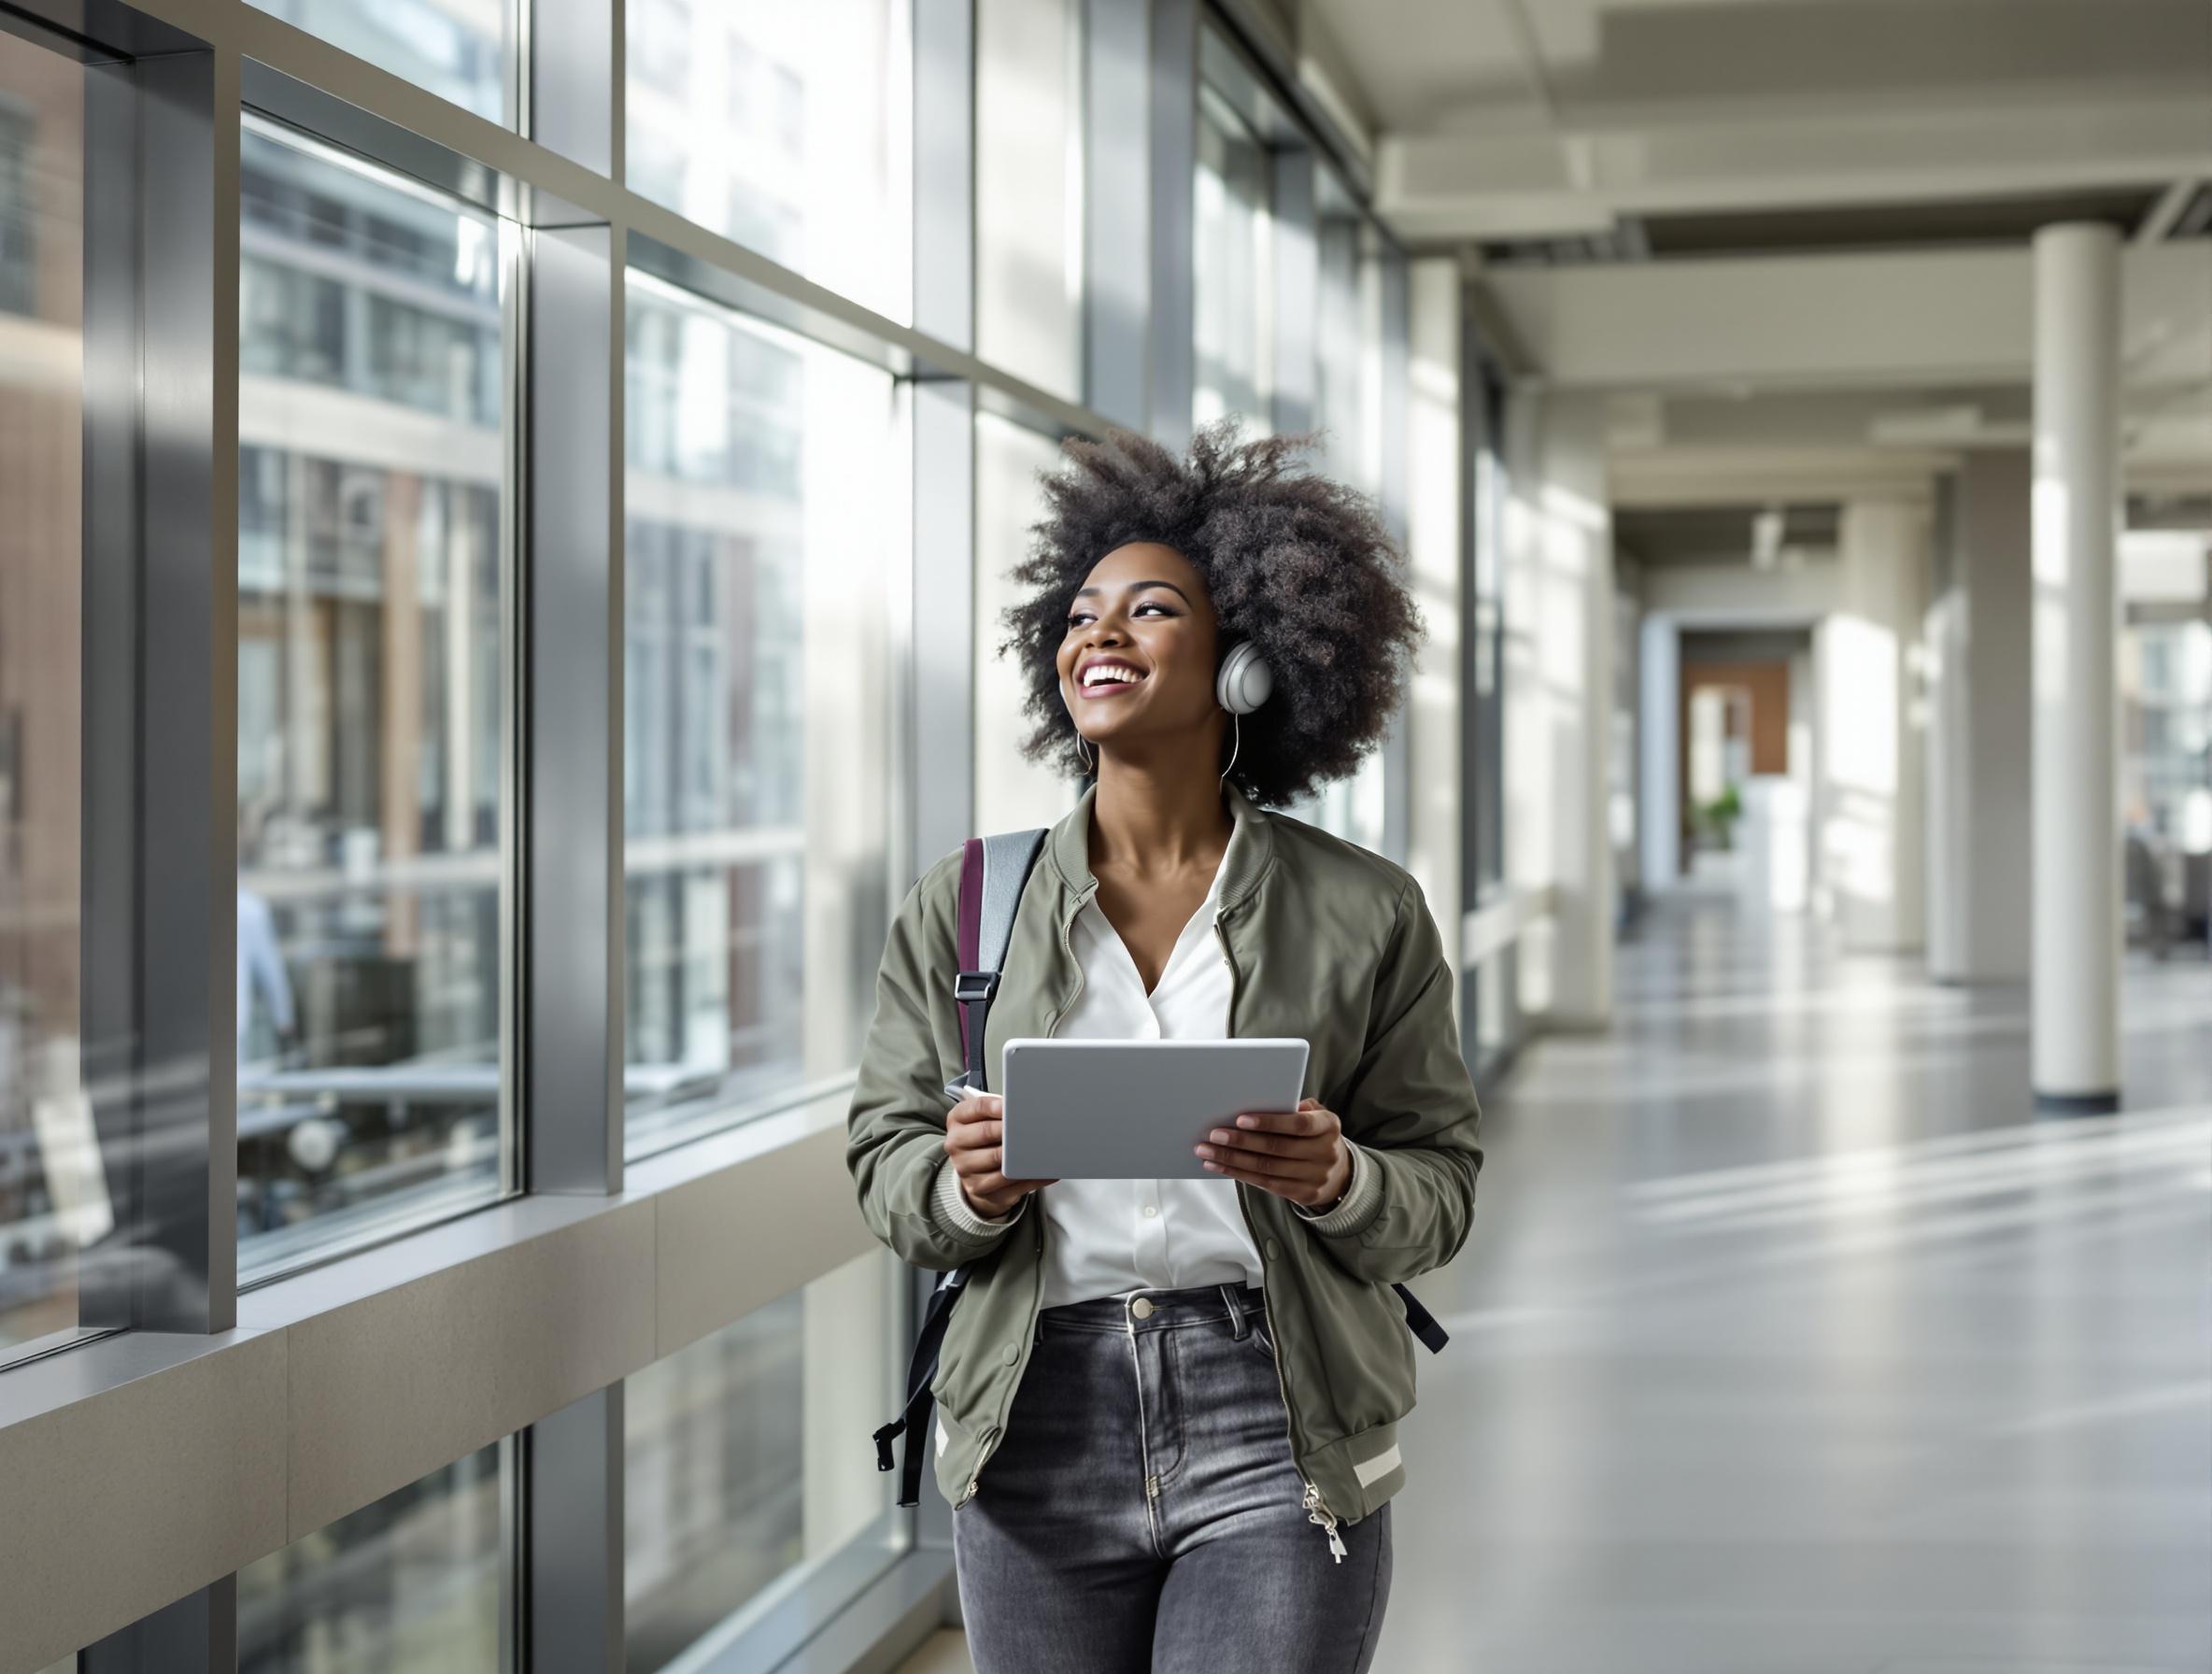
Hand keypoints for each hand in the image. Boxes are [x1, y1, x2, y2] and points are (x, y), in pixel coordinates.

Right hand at [944, 1092, 1056, 1217]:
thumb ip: (997, 1110)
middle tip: (1029, 1125)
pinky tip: (1045, 1170)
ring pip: (997, 1160)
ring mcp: (967, 1170)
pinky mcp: (981, 1190)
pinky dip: (1032, 1177)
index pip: (974, 1109)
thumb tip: (1025, 1108)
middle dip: (1009, 1128)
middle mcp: (956, 1145)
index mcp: (957, 1122)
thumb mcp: (983, 1119)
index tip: (1008, 1106)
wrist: (973, 1171)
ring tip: (1041, 1146)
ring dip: (1021, 1154)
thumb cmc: (983, 1139)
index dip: (992, 1106)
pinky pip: (1011, 1184)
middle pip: (985, 1133)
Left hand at [1195, 1098, 1351, 1210]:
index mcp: (1329, 1126)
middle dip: (1241, 1142)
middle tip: (1214, 1135)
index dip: (1269, 1122)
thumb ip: (1293, 1107)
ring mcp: (1317, 1177)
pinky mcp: (1304, 1194)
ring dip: (1233, 1160)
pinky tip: (1220, 1166)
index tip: (1240, 1119)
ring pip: (1268, 1169)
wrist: (1339, 1173)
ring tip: (1208, 1152)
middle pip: (1278, 1148)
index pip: (1299, 1124)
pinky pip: (1267, 1184)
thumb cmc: (1314, 1134)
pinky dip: (1240, 1174)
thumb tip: (1259, 1100)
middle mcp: (1327, 1152)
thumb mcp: (1314, 1115)